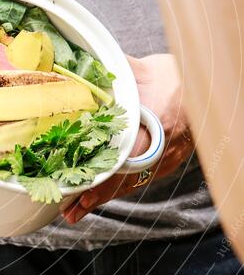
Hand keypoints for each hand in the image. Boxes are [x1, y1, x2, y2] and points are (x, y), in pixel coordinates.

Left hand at [63, 53, 192, 223]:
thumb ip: (112, 73)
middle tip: (70, 209)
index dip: (102, 177)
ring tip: (76, 210)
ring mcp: (166, 157)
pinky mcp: (168, 162)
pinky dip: (119, 188)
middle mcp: (160, 144)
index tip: (80, 190)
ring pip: (131, 183)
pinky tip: (99, 195)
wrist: (204, 88)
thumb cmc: (172, 77)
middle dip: (95, 195)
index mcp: (154, 120)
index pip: (123, 157)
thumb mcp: (141, 70)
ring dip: (104, 196)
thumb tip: (81, 65)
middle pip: (124, 178)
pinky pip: (140, 179)